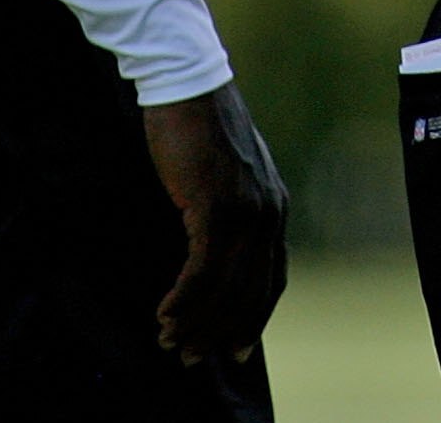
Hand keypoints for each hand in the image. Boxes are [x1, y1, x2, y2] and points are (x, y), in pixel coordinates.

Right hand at [142, 83, 289, 364]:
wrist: (188, 84)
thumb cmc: (198, 128)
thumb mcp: (228, 175)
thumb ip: (232, 210)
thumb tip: (215, 252)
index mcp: (275, 207)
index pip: (273, 278)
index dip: (254, 318)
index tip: (236, 349)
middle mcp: (268, 213)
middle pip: (249, 293)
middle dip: (220, 331)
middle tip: (191, 356)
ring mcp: (245, 211)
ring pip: (224, 288)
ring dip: (195, 322)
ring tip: (170, 341)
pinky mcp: (215, 207)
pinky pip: (202, 271)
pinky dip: (183, 299)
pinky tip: (164, 314)